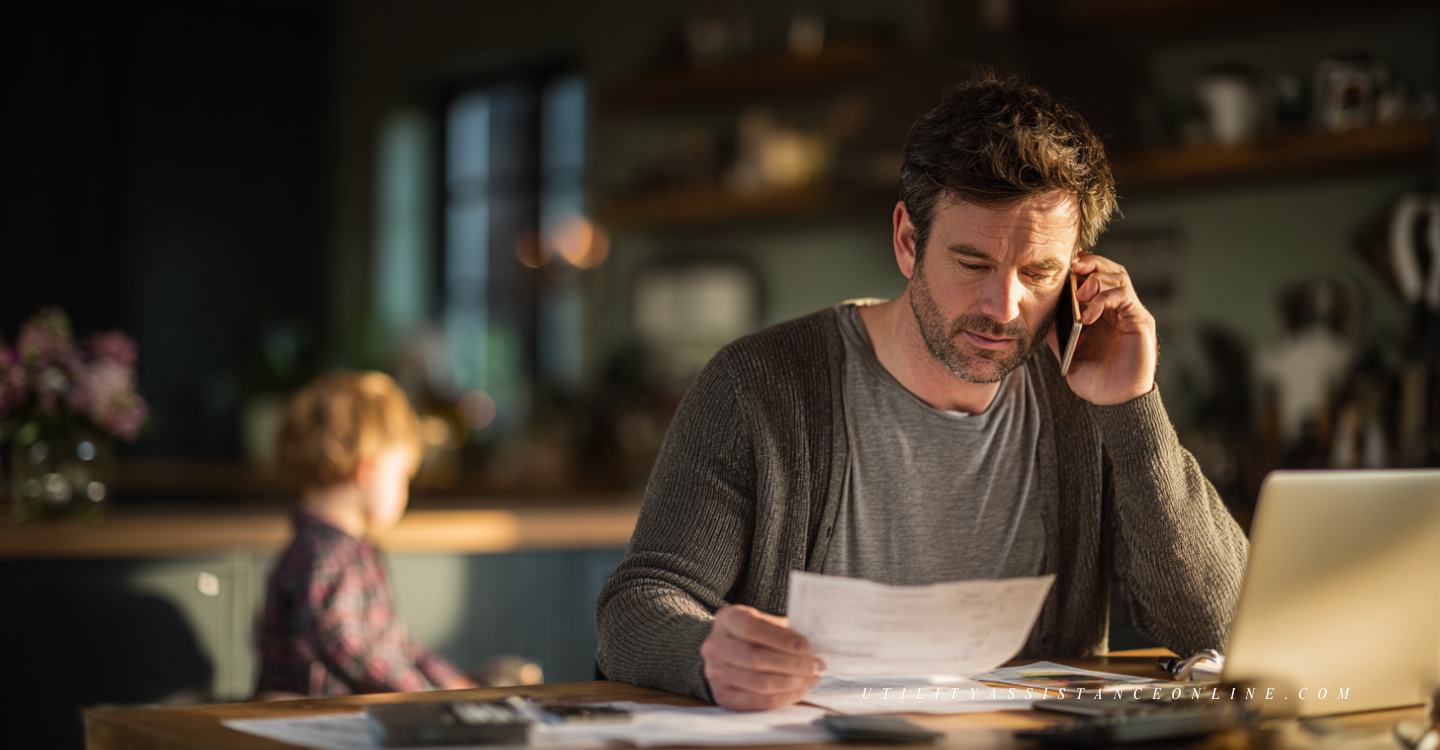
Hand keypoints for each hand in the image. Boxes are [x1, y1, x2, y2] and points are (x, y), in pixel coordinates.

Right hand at [700, 604, 824, 710]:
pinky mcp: (723, 695)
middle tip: (817, 666)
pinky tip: (798, 690)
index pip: (753, 629)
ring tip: (811, 679)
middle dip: (793, 664)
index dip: (783, 640)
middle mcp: (714, 645)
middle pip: (756, 658)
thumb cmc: (756, 634)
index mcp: (727, 619)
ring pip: (759, 683)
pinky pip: (756, 702)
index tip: (808, 647)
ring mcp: (715, 672)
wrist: (728, 651)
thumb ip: (784, 631)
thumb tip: (816, 647)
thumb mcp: (766, 622)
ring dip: (791, 683)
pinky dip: (782, 698)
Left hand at [1064, 253, 1157, 404]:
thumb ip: (1057, 328)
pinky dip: (1103, 300)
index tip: (1063, 262)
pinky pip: (1124, 298)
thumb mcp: (1067, 349)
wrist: (1113, 402)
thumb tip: (1038, 308)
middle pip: (1110, 270)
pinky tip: (1087, 315)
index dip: (1082, 265)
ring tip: (1079, 294)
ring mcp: (1131, 313)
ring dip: (1096, 280)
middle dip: (1090, 263)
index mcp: (1103, 311)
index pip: (1096, 276)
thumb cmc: (1093, 379)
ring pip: (1119, 278)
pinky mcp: (1140, 322)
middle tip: (1071, 266)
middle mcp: (1119, 308)